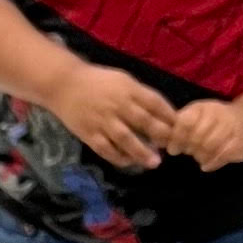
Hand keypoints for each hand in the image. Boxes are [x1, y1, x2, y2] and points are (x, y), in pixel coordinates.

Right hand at [47, 62, 178, 169]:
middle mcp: (117, 105)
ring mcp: (102, 120)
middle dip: (160, 136)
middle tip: (170, 147)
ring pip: (125, 139)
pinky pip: (105, 149)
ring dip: (141, 152)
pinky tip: (128, 162)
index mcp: (128, 89)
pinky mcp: (88, 133)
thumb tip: (162, 114)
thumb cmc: (97, 81)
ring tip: (154, 163)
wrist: (63, 84)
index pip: (155, 103)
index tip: (179, 129)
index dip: (170, 117)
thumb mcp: (122, 80)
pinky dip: (118, 157)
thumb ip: (140, 95)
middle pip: (144, 122)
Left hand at [166, 93, 242, 169]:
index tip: (173, 150)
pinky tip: (206, 165)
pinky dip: (211, 162)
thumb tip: (157, 141)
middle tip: (188, 152)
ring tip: (198, 158)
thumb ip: (178, 128)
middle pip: (196, 136)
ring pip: (209, 146)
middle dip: (189, 148)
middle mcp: (217, 114)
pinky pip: (223, 155)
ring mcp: (231, 127)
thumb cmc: (214, 122)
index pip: (184, 122)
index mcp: (201, 108)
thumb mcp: (196, 119)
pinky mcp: (242, 141)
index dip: (176, 138)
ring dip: (200, 156)